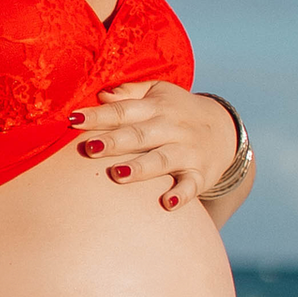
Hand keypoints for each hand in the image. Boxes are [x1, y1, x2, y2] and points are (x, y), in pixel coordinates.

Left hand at [70, 82, 250, 214]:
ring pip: (162, 160)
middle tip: (90, 148)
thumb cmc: (178, 111)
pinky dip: (182, 195)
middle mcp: (172, 128)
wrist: (225, 130)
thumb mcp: (159, 92)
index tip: (72, 120)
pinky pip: (191, 185)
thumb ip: (129, 93)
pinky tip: (167, 203)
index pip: (123, 111)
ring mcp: (187, 152)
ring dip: (141, 168)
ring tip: (118, 174)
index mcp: (157, 107)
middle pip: (139, 135)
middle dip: (115, 141)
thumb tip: (102, 94)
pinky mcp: (200, 174)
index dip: (98, 115)